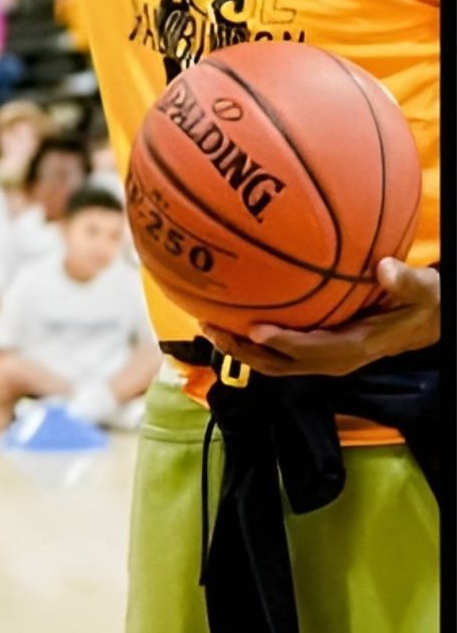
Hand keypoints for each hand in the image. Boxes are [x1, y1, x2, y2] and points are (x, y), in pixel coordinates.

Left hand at [202, 258, 439, 380]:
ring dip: (241, 349)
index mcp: (355, 347)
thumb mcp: (423, 291)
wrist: (423, 322)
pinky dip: (254, 341)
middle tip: (211, 327)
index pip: (313, 350)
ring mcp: (324, 359)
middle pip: (280, 364)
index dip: (283, 342)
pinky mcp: (318, 352)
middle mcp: (334, 360)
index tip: (255, 329)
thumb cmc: (420, 304)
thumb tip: (385, 267)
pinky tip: (233, 319)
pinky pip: (279, 353)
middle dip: (244, 350)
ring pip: (274, 363)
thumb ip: (406, 282)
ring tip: (209, 326)